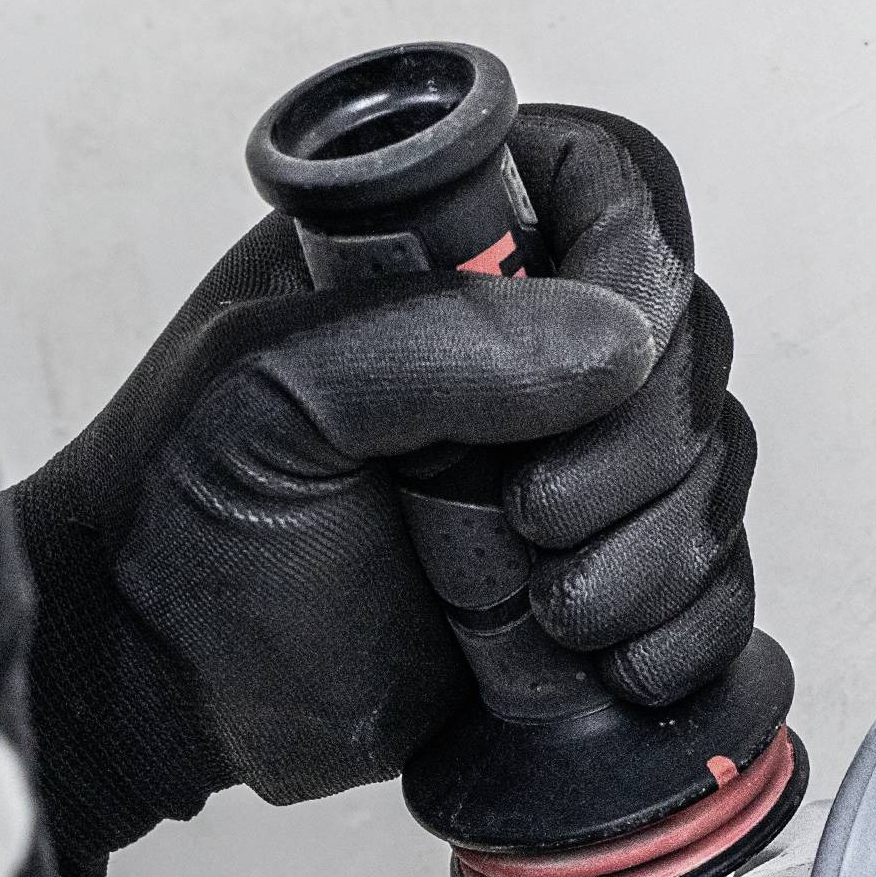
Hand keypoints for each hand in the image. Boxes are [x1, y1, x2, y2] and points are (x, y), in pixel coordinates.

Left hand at [7, 108, 760, 876]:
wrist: (162, 688)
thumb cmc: (177, 519)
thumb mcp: (267, 391)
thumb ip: (432, 338)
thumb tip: (616, 341)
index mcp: (445, 244)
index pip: (616, 188)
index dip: (637, 272)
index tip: (592, 377)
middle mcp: (525, 334)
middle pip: (688, 338)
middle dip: (639, 451)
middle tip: (532, 525)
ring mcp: (568, 456)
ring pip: (710, 462)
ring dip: (660, 551)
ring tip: (550, 615)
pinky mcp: (594, 569)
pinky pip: (713, 574)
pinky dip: (689, 623)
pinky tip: (614, 663)